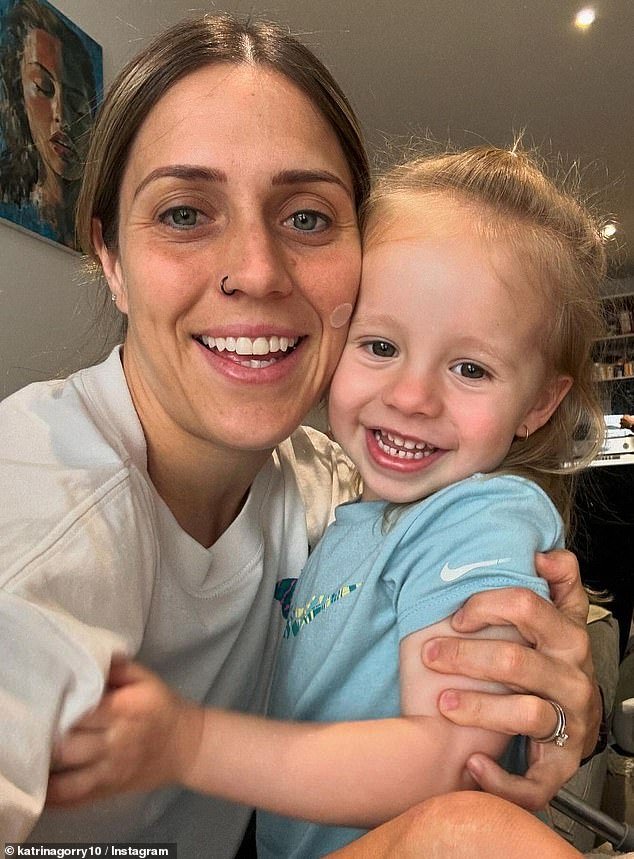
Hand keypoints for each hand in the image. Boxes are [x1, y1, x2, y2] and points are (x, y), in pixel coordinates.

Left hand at [46, 660, 200, 806]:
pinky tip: (42, 786)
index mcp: (127, 710)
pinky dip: (55, 798)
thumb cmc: (162, 707)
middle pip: (70, 746)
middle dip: (50, 739)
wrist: (187, 745)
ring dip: (48, 771)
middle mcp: (118, 741)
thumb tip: (84, 657)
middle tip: (37, 729)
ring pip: (70, 778)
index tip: (48, 700)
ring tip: (36, 757)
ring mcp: (113, 770)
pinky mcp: (110, 790)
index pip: (84, 711)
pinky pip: (77, 799)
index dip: (62, 707)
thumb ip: (115, 667)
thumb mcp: (146, 678)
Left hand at [421, 549, 599, 810]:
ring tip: (442, 702)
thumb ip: (558, 579)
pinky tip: (473, 764)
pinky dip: (501, 778)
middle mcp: (571, 678)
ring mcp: (568, 723)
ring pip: (526, 714)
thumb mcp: (560, 614)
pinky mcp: (560, 765)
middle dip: (465, 657)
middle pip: (515, 661)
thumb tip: (542, 552)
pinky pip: (534, 781)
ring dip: (478, 710)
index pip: (526, 606)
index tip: (456, 616)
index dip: (485, 606)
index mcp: (567, 636)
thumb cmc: (553, 659)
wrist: (576, 719)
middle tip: (430, 654)